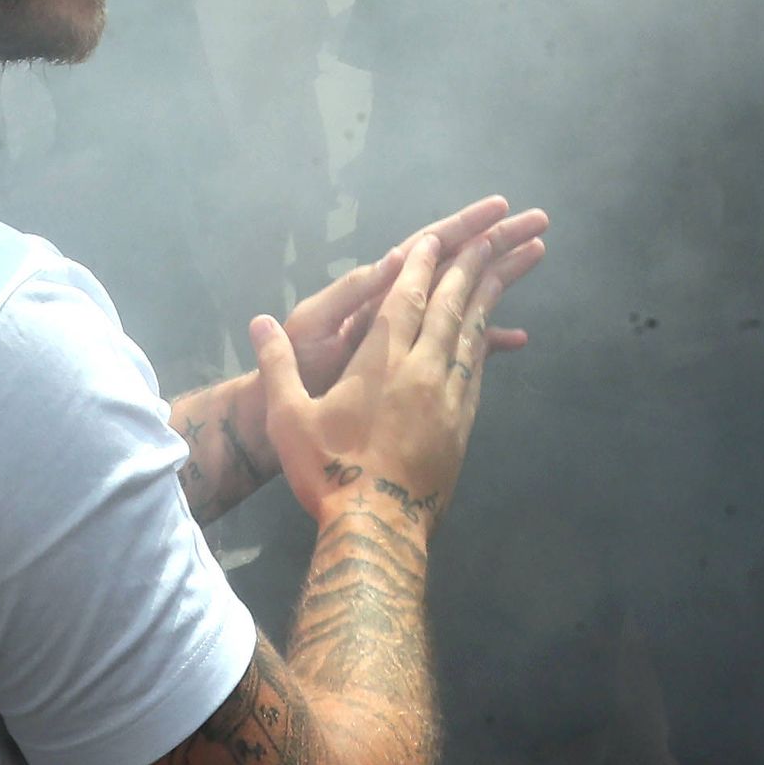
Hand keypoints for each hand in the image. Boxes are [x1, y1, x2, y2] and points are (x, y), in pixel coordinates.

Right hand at [253, 199, 548, 526]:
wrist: (378, 529)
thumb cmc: (329, 472)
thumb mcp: (290, 419)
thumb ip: (278, 367)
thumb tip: (258, 323)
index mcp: (382, 359)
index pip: (405, 297)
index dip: (420, 264)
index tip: (436, 238)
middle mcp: (423, 368)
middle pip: (451, 305)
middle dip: (469, 267)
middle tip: (492, 235)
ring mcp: (449, 396)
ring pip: (472, 334)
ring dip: (487, 297)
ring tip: (505, 268)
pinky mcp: (463, 425)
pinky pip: (477, 370)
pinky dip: (484, 343)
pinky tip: (488, 336)